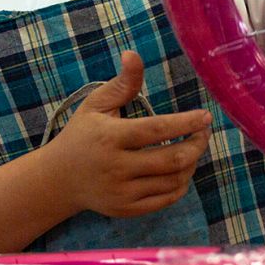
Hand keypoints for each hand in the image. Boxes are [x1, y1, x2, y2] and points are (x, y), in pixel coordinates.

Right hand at [38, 50, 211, 218]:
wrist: (59, 179)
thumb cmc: (82, 135)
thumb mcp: (96, 105)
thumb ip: (121, 83)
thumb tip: (133, 54)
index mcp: (110, 137)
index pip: (156, 130)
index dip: (185, 123)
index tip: (205, 116)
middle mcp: (116, 167)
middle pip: (172, 159)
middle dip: (196, 144)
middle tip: (204, 132)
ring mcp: (122, 192)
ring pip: (173, 180)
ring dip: (191, 163)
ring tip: (193, 148)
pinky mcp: (127, 209)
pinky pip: (166, 199)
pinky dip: (181, 184)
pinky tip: (182, 169)